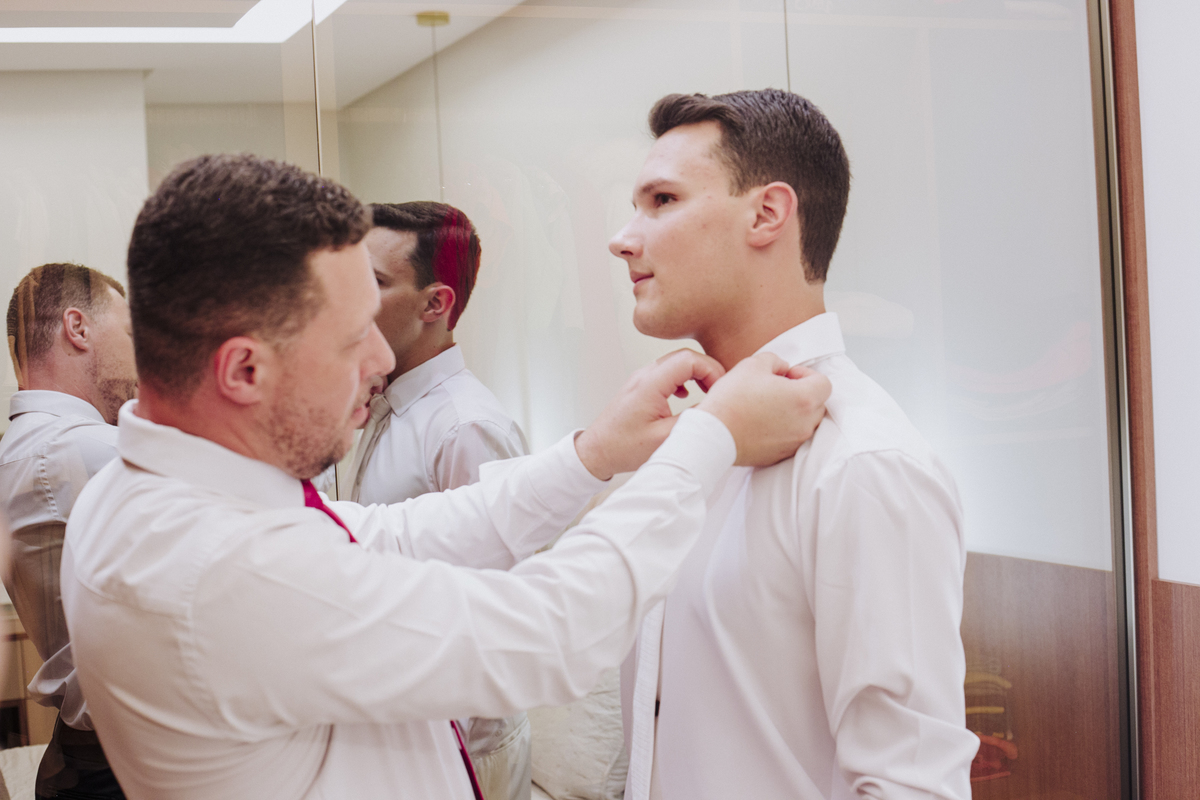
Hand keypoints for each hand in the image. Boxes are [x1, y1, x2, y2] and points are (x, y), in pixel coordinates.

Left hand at [576, 349, 724, 479]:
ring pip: (677, 362)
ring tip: (708, 392)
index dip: (711, 370)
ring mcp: (642, 379)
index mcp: (651, 384)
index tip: (721, 389)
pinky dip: (684, 378)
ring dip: (696, 373)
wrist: (597, 451)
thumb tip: (715, 409)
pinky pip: (668, 372)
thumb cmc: (623, 447)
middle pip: (685, 356)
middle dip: (708, 370)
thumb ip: (692, 421)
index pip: (689, 360)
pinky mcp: (641, 386)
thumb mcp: (664, 439)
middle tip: (720, 390)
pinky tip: (688, 396)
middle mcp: (645, 375)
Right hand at [697, 353, 830, 466]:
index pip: (824, 383)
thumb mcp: (753, 364)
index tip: (788, 375)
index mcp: (804, 398)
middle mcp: (805, 423)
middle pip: (818, 403)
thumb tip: (782, 370)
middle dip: (802, 392)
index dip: (807, 374)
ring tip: (769, 406)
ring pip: (807, 422)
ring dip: (795, 412)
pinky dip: (784, 429)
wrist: (713, 433)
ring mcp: (794, 442)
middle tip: (777, 388)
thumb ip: (776, 361)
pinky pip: (792, 438)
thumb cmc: (732, 398)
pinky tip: (762, 422)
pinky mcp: (781, 455)